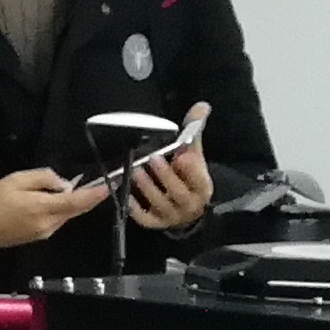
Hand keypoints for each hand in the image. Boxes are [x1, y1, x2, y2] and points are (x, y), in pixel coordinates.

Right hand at [0, 167, 114, 255]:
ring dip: (70, 202)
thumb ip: (43, 178)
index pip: (78, 201)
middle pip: (76, 209)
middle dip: (87, 196)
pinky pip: (57, 219)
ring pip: (67, 214)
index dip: (96, 194)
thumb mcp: (15, 180)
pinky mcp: (40, 236)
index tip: (110, 185)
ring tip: (53, 189)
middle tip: (93, 182)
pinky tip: (45, 201)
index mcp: (42, 208)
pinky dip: (59, 209)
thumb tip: (64, 184)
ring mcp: (45, 232)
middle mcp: (49, 223)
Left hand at [126, 101, 214, 233]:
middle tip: (153, 159)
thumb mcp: (194, 155)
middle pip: (179, 192)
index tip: (182, 155)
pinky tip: (127, 196)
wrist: (187, 208)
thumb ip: (194, 131)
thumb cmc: (188, 178)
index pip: (200, 179)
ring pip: (161, 204)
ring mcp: (172, 215)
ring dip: (148, 188)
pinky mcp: (156, 223)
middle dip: (166, 176)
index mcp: (202, 187)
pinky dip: (136, 209)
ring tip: (136, 171)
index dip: (191, 169)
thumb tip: (201, 106)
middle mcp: (189, 204)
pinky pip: (146, 219)